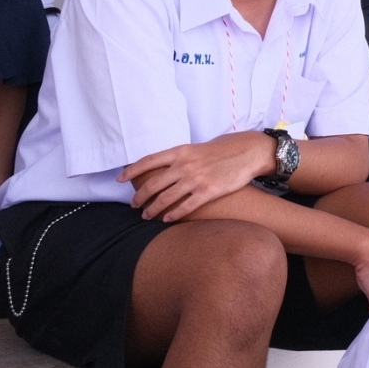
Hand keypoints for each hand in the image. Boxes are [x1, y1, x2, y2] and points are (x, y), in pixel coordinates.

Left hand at [120, 132, 271, 220]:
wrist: (248, 152)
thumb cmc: (222, 150)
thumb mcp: (197, 148)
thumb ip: (179, 158)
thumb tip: (161, 168)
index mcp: (180, 151)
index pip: (148, 161)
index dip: (131, 171)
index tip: (120, 179)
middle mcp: (185, 165)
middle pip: (153, 184)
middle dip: (140, 197)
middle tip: (134, 205)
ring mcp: (196, 179)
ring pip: (165, 198)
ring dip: (152, 209)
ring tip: (146, 216)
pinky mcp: (208, 192)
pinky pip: (185, 207)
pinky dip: (172, 215)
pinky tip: (166, 219)